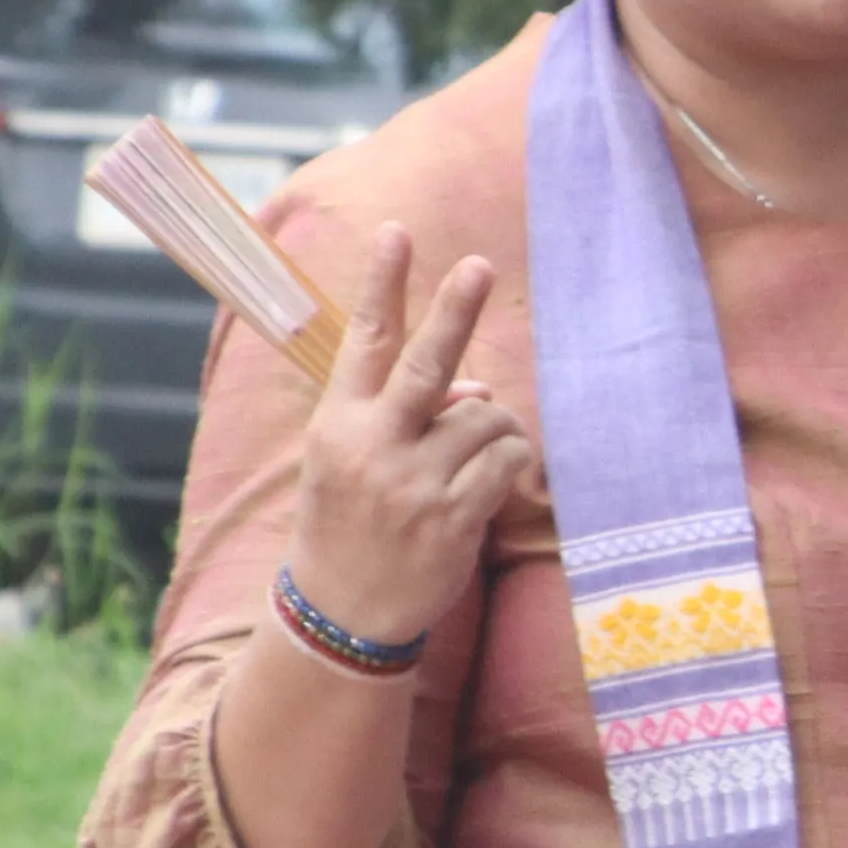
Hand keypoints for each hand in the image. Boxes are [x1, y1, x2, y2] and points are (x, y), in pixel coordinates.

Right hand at [281, 225, 539, 647]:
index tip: (396, 233)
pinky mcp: (453, 517)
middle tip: (478, 264)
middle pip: (426, 365)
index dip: (382, 286)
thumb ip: (403, 415)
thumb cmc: (350, 523)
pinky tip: (488, 483)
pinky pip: (505, 461)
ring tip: (467, 461)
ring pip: (485, 417)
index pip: (363, 343)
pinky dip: (509, 462)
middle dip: (453, 310)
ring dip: (492, 429)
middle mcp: (374, 446)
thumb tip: (476, 385)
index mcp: (338, 424)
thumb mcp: (352, 461)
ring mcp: (414, 483)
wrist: (342, 613)